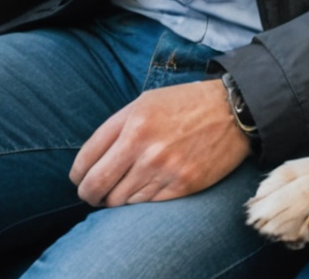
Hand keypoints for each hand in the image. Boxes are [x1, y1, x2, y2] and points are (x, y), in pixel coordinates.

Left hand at [70, 79, 251, 205]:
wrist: (231, 112)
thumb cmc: (183, 105)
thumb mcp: (144, 103)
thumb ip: (115, 129)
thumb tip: (89, 163)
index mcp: (131, 124)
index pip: (85, 161)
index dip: (77, 176)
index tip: (79, 179)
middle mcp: (144, 148)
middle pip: (97, 187)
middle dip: (88, 195)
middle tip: (92, 195)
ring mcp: (164, 170)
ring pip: (120, 201)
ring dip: (116, 199)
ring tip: (121, 191)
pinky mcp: (182, 187)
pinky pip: (146, 206)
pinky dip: (140, 202)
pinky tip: (145, 190)